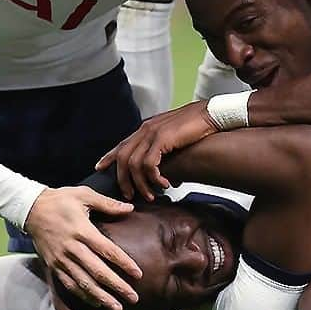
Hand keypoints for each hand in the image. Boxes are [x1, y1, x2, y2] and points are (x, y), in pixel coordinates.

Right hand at [25, 186, 140, 309]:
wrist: (31, 209)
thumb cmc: (61, 199)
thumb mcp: (85, 194)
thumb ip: (108, 204)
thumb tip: (130, 208)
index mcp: (83, 231)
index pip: (108, 251)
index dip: (124, 264)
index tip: (138, 274)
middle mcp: (72, 249)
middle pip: (98, 272)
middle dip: (117, 287)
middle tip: (133, 298)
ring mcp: (61, 259)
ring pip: (84, 283)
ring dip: (101, 297)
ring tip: (117, 307)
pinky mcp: (53, 266)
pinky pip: (69, 285)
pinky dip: (83, 295)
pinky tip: (96, 303)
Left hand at [96, 101, 217, 201]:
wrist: (210, 114)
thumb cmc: (196, 126)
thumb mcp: (173, 136)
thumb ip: (164, 149)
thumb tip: (166, 172)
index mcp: (146, 128)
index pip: (122, 144)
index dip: (108, 157)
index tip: (99, 168)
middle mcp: (145, 129)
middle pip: (122, 158)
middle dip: (123, 180)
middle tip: (129, 195)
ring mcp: (152, 133)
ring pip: (133, 164)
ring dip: (141, 184)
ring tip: (151, 195)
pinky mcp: (162, 138)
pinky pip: (149, 164)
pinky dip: (154, 178)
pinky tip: (164, 184)